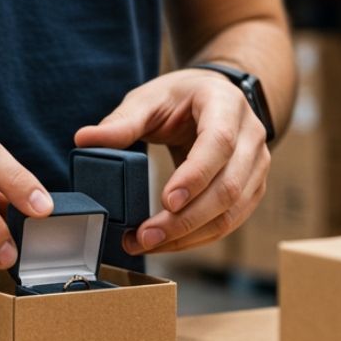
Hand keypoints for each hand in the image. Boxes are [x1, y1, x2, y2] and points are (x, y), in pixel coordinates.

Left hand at [74, 69, 269, 253]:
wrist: (214, 97)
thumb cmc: (180, 98)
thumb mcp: (149, 100)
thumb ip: (121, 122)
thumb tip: (84, 139)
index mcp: (226, 104)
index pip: (220, 143)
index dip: (195, 176)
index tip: (167, 201)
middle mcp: (251, 136)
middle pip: (228, 187)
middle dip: (186, 219)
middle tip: (146, 235)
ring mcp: (256, 165)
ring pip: (232, 213)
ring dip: (190, 236)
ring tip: (148, 243)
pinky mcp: (251, 189)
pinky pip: (229, 222)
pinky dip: (197, 238)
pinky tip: (166, 243)